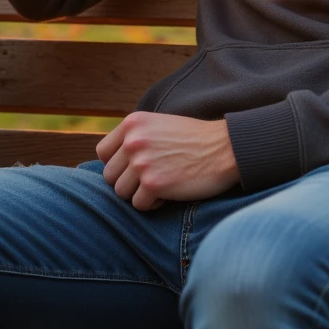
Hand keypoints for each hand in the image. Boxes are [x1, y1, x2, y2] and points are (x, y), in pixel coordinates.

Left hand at [97, 112, 239, 210]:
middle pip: (110, 176)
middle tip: (152, 179)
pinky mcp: (153, 184)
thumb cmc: (195, 140)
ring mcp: (141, 162)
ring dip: (140, 194)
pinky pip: (139, 205)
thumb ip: (135, 138)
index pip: (103, 153)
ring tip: (162, 184)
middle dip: (129, 182)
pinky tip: (170, 192)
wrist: (226, 148)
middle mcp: (133, 141)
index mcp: (132, 123)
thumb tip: (112, 163)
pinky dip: (153, 205)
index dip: (118, 164)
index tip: (134, 168)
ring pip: (122, 193)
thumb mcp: (159, 126)